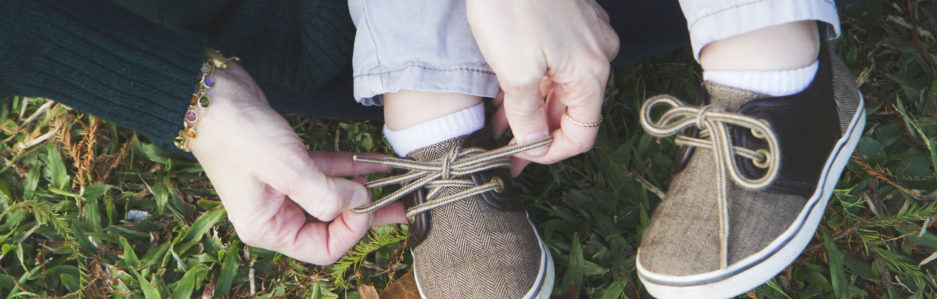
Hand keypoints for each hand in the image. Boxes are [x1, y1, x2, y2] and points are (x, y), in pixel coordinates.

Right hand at [188, 63, 406, 263]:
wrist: (210, 94)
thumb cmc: (238, 134)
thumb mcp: (287, 169)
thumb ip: (326, 194)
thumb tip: (361, 203)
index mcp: (268, 228)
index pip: (324, 248)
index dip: (352, 230)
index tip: (366, 202)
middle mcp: (276, 215)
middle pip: (332, 226)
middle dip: (367, 214)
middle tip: (403, 204)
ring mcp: (284, 190)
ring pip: (334, 198)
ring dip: (364, 190)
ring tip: (398, 183)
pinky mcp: (291, 164)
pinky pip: (328, 173)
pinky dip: (350, 169)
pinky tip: (375, 162)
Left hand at [467, 0, 618, 175]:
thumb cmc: (511, 5)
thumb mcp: (514, 71)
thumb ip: (526, 115)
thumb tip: (532, 144)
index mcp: (590, 72)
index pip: (583, 134)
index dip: (551, 153)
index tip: (522, 158)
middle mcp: (597, 55)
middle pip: (571, 111)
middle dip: (537, 134)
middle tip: (504, 150)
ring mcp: (586, 36)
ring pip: (560, 88)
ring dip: (531, 110)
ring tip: (497, 126)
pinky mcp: (570, 22)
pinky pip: (555, 64)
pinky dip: (532, 83)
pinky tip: (505, 93)